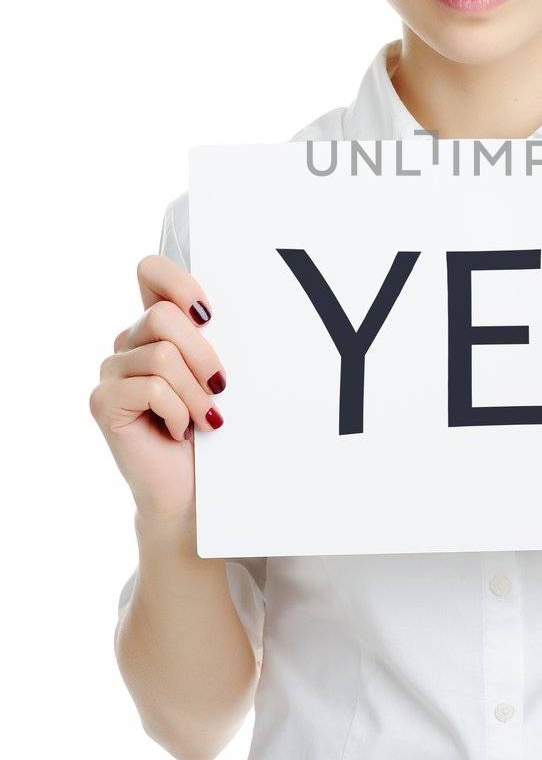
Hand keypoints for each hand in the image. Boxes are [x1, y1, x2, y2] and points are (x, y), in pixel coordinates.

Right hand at [90, 254, 226, 519]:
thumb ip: (209, 337)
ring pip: (161, 355)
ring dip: (194, 392)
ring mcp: (111, 372)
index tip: (209, 315)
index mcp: (155, 327)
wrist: (192, 489)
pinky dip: (177, 412)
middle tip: (219, 389)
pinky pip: (150, 388)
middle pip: (164, 317)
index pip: (151, 270)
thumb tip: (216, 313)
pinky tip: (178, 430)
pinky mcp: (103, 401)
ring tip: (203, 418)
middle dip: (203, 355)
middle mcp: (127, 343)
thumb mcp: (216, 373)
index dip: (180, 282)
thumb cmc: (209, 428)